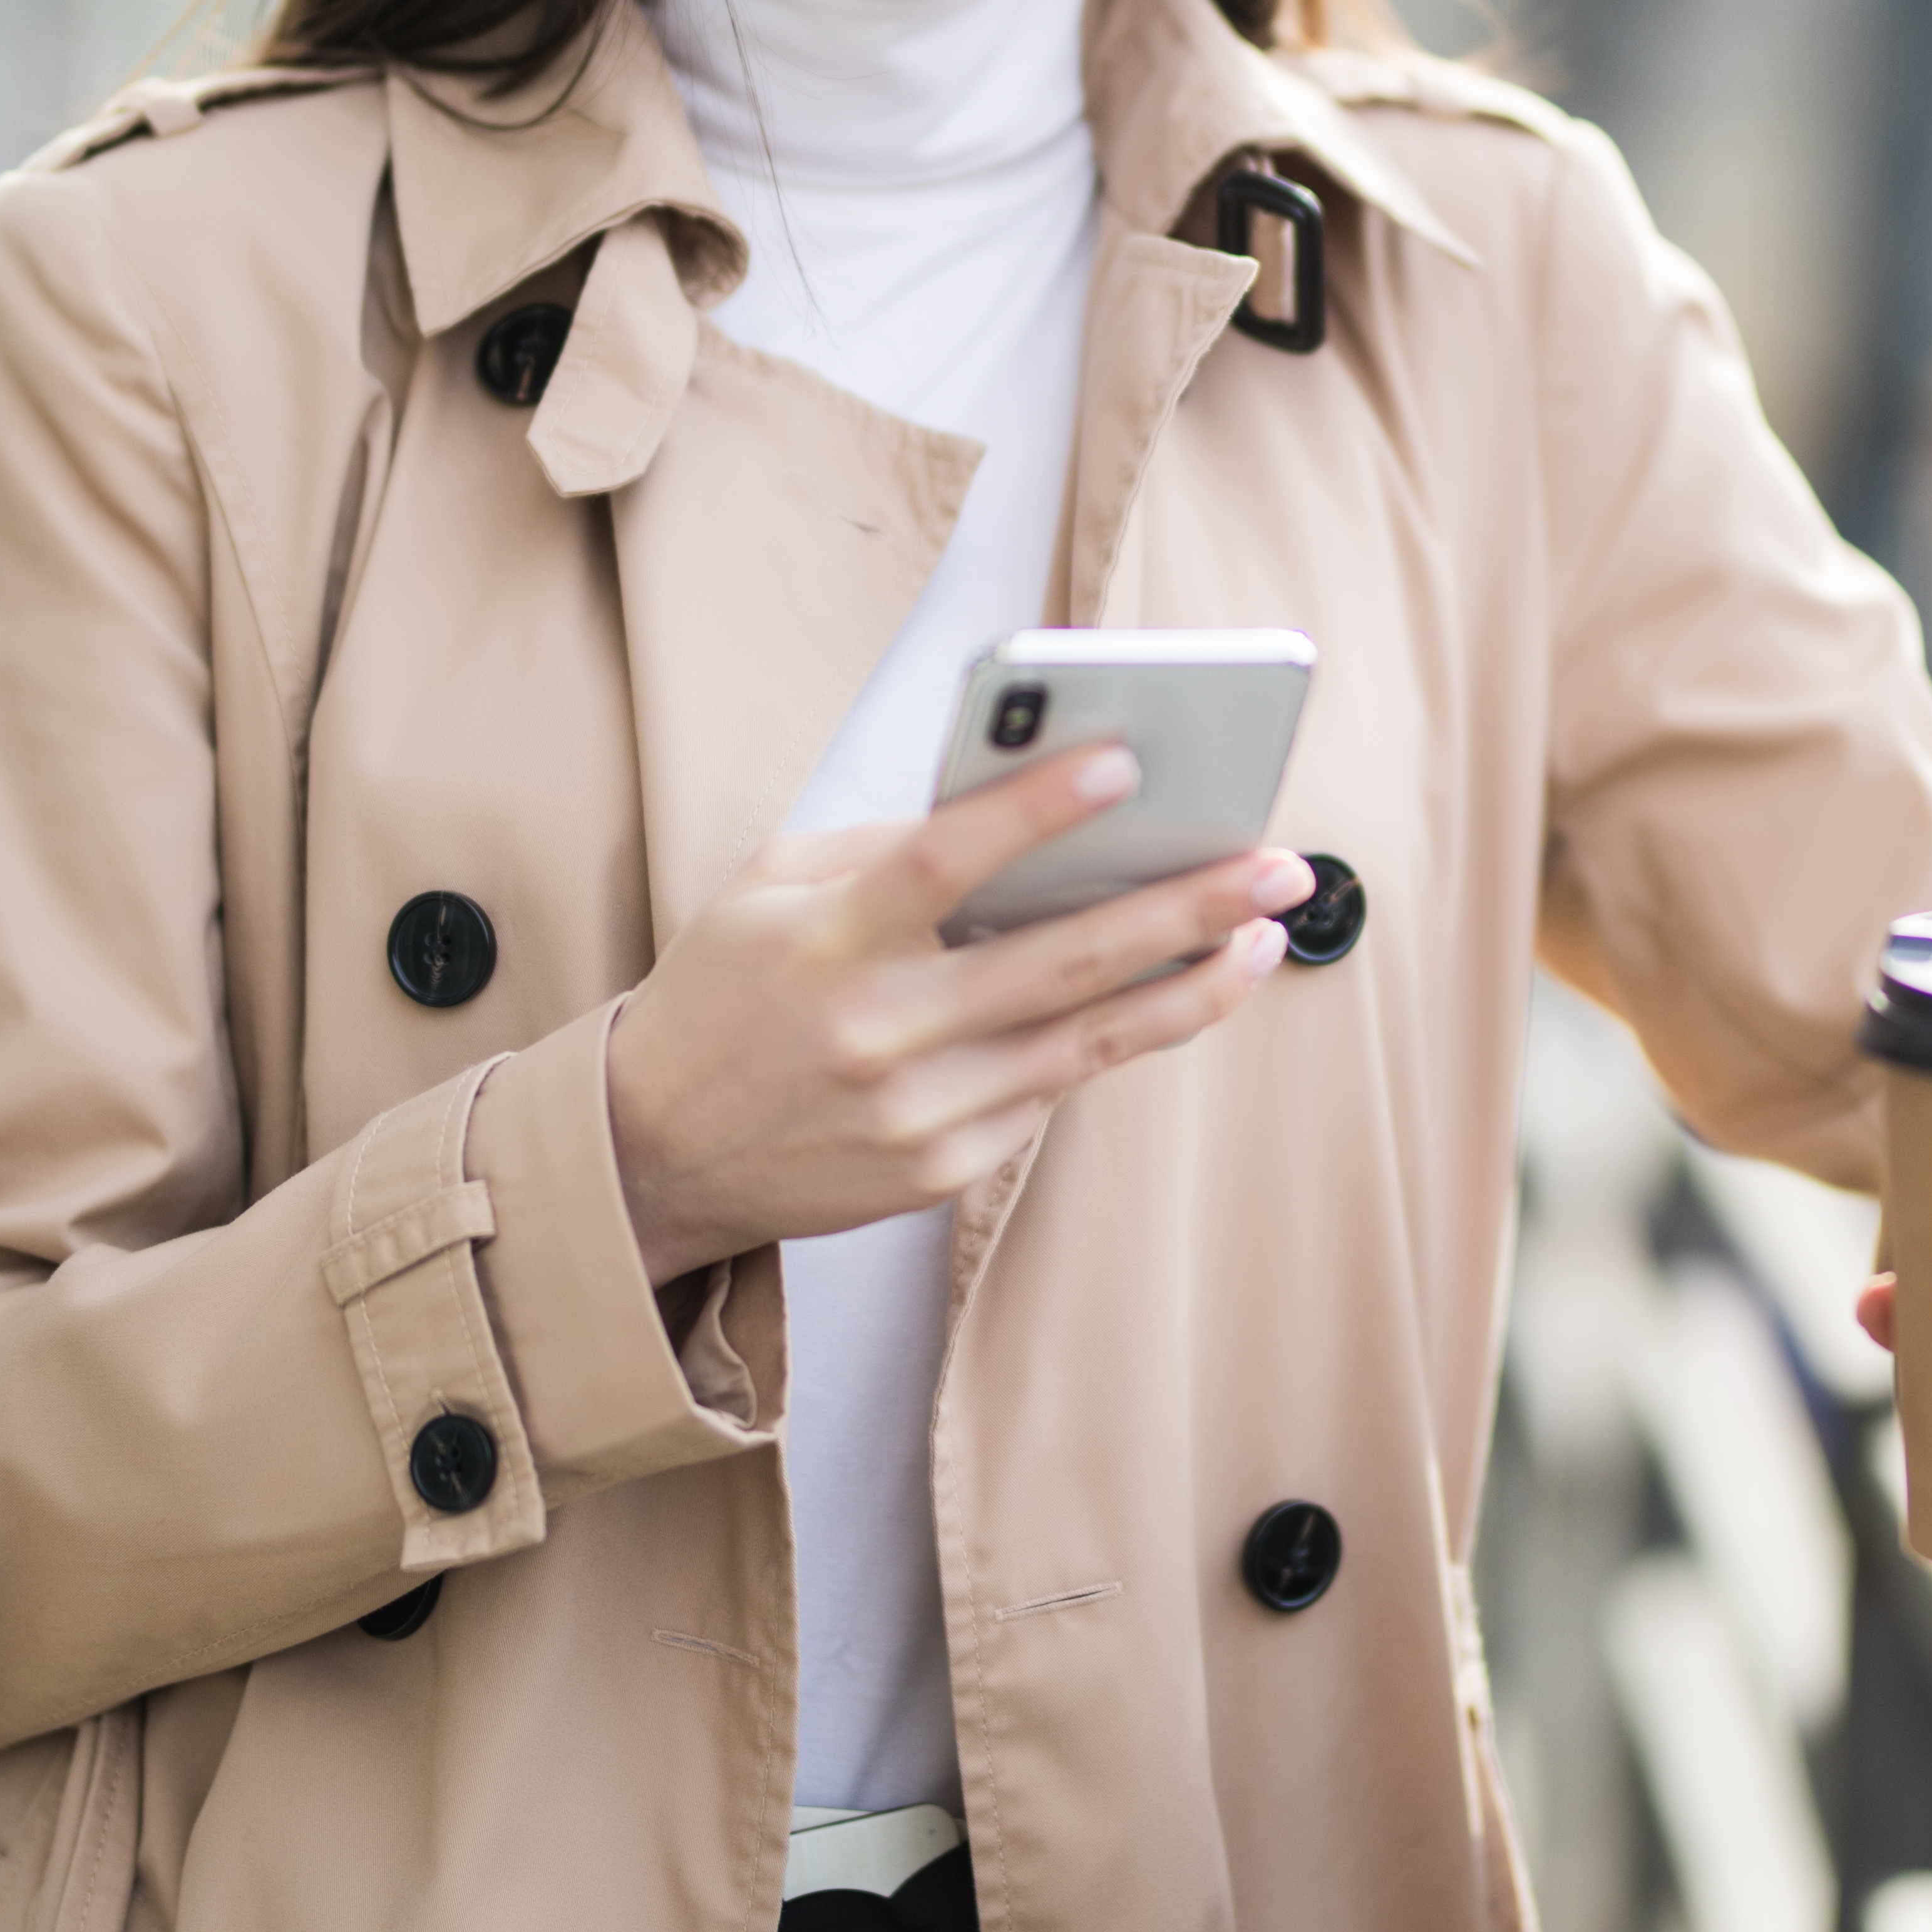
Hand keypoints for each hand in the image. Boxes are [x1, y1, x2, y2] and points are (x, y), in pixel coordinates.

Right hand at [605, 742, 1307, 1282]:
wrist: (654, 1151)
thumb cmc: (724, 992)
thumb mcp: (768, 888)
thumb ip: (884, 847)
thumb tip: (1019, 814)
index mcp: (825, 940)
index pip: (942, 861)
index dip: (1033, 811)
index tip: (1123, 762)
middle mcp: (876, 1029)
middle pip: (1058, 960)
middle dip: (1184, 908)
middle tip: (1277, 864)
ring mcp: (915, 1111)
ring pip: (1087, 1040)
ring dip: (1191, 985)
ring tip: (1263, 936)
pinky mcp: (941, 1168)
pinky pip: (1052, 1090)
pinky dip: (1116, 1037)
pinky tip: (1174, 993)